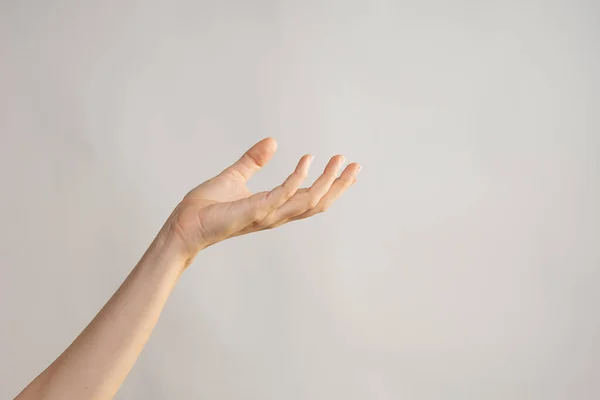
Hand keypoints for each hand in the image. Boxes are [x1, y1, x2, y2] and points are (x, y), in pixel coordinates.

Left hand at [162, 138, 360, 261]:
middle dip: (339, 185)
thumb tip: (273, 141)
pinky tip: (306, 160)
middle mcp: (275, 215)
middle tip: (355, 165)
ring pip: (307, 202)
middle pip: (317, 203)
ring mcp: (266, 215)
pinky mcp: (253, 212)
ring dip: (327, 181)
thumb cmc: (207, 206)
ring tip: (339, 160)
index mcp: (273, 208)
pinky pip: (281, 196)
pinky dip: (296, 178)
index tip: (345, 167)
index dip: (330, 185)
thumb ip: (253, 160)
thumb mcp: (235, 176)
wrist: (184, 224)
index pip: (309, 199)